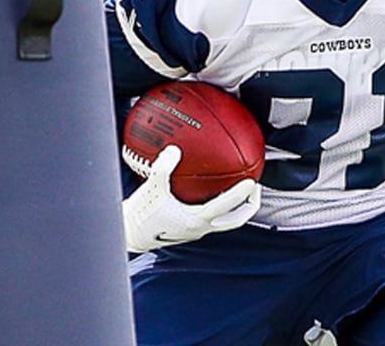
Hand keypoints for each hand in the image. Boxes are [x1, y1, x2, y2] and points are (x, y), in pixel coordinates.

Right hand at [121, 145, 260, 252]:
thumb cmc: (140, 214)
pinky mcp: (190, 229)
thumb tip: (175, 149)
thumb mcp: (151, 188)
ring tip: (242, 190)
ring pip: (227, 222)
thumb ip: (163, 168)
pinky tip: (214, 191)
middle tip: (255, 186)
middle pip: (236, 220)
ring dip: (238, 208)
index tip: (252, 181)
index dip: (241, 194)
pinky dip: (221, 206)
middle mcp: (200, 228)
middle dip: (250, 205)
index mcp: (196, 219)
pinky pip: (213, 217)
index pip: (226, 207)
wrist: (129, 235)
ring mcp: (197, 230)